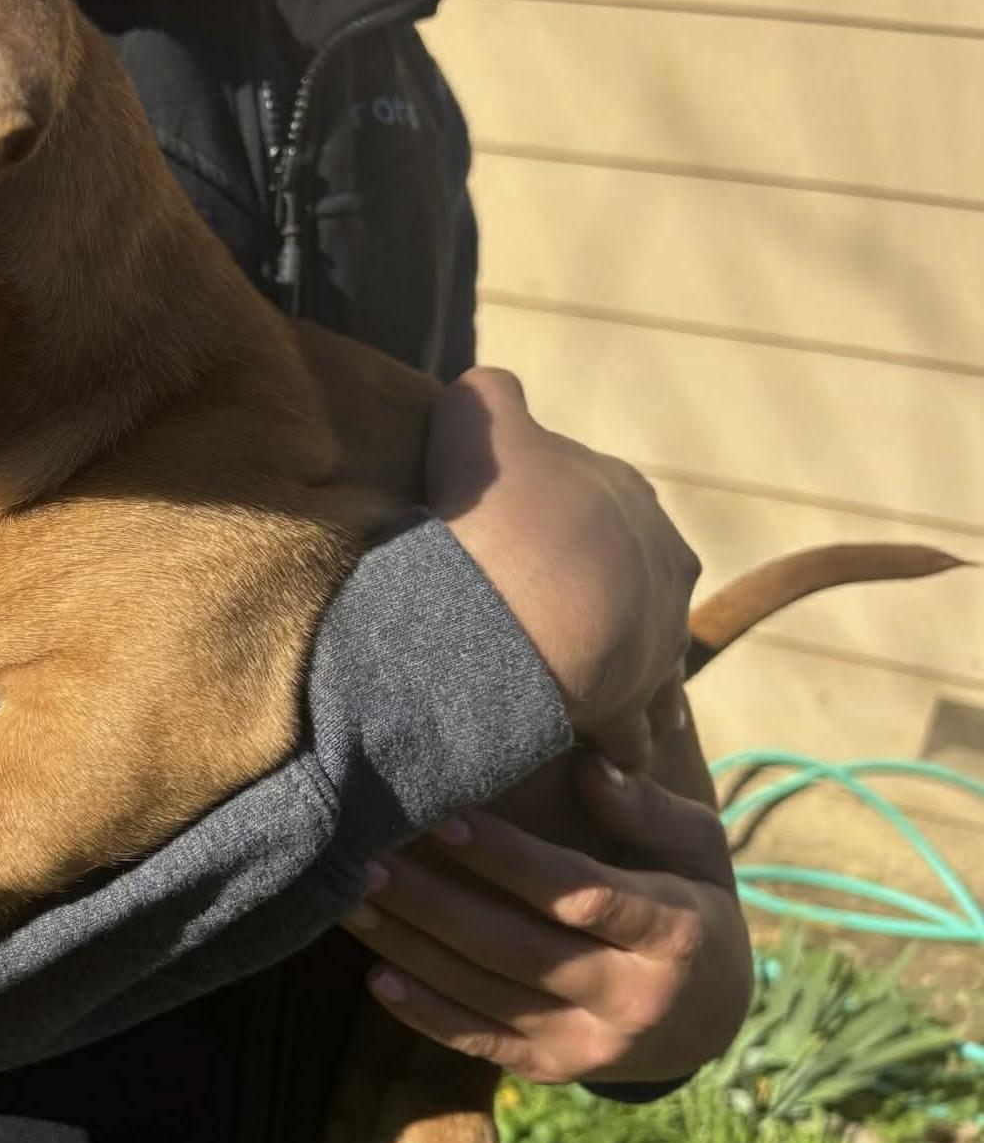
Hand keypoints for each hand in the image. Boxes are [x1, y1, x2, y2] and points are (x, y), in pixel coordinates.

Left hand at [342, 753, 751, 1084]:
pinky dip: (425, 1014)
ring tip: (352, 901)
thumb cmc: (692, 904)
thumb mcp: (697, 851)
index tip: (446, 818)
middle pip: (516, 947)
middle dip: (435, 901)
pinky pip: (481, 1043)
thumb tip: (588, 766)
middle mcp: (631, 999)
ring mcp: (590, 1046)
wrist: (712, 1018)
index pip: (578, 894)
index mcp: (672, 934)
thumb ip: (645, 810)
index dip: (509, 859)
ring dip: (411, 949)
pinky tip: (375, 975)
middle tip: (370, 856)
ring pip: (486, 994)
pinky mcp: (554, 1072)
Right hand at [425, 367, 699, 770]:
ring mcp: (656, 638)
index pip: (603, 503)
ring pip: (647, 658)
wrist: (522, 609)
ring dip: (623, 673)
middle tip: (556, 619)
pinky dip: (613, 742)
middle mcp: (661, 562)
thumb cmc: (499, 511)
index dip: (562, 524)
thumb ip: (490, 397)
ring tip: (586, 692)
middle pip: (636, 580)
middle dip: (608, 600)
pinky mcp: (634, 705)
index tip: (526, 545)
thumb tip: (492, 389)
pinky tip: (591, 754)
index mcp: (628, 495)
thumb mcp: (481, 420)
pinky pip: (629, 732)